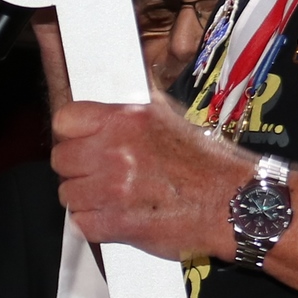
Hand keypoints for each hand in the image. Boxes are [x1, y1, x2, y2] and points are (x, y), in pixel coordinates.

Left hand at [49, 94, 250, 261]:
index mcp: (126, 120)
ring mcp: (113, 190)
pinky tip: (113, 217)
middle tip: (96, 173)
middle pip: (62, 159)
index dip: (71, 133)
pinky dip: (94, 224)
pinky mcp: (117, 224)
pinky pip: (82, 223)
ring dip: (84, 198)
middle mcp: (115, 152)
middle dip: (77, 168)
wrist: (235, 204)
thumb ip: (138, 104)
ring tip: (108, 197)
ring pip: (68, 194)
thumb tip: (126, 73)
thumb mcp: (171, 116)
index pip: (65, 120)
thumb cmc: (209, 162)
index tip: (79, 141)